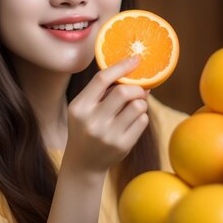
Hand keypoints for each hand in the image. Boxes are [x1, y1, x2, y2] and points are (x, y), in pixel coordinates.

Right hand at [64, 56, 149, 173]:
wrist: (83, 163)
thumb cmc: (86, 127)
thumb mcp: (84, 108)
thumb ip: (103, 91)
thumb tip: (135, 73)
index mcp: (80, 107)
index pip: (102, 79)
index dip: (121, 66)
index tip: (136, 59)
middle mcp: (92, 121)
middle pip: (124, 92)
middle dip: (137, 88)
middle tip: (140, 90)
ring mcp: (108, 135)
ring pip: (138, 106)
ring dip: (141, 103)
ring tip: (134, 108)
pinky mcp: (123, 146)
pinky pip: (143, 121)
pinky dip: (141, 117)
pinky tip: (132, 122)